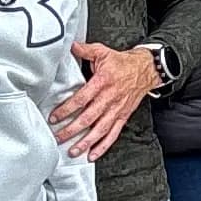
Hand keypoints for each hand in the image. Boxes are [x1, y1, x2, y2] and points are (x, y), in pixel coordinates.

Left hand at [52, 38, 158, 160]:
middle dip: (72, 130)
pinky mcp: (123, 116)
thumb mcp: (103, 52)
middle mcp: (110, 98)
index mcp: (102, 82)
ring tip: (73, 150)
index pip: (82, 99)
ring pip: (100, 129)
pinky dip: (103, 146)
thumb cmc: (123, 63)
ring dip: (86, 142)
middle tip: (58, 137)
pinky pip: (113, 134)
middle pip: (89, 118)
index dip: (67, 109)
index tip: (55, 117)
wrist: (146, 69)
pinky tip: (92, 154)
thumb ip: (86, 50)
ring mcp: (117, 110)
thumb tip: (71, 46)